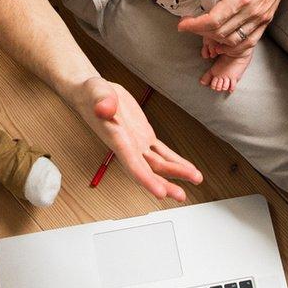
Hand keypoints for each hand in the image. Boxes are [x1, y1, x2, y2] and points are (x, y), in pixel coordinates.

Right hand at [79, 76, 200, 202]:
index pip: (132, 164)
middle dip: (165, 184)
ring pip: (159, 164)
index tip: (159, 193)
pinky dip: (175, 160)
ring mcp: (137, 144)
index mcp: (117, 140)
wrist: (94, 95)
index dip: (146, 180)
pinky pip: (162, 152)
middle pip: (148, 171)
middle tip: (180, 195)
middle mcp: (128, 147)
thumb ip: (101, 101)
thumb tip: (104, 108)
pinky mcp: (144, 136)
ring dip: (176, 172)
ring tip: (195, 179)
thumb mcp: (96, 92)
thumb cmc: (92, 94)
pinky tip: (187, 168)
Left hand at [177, 0, 287, 49]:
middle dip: (201, 32)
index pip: (213, 21)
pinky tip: (224, 41)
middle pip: (221, 34)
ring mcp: (262, 17)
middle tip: (189, 25)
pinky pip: (249, 41)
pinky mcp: (267, 18)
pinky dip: (234, 45)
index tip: (182, 24)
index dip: (194, 26)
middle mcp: (253, 12)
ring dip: (216, 40)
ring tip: (203, 32)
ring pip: (235, 41)